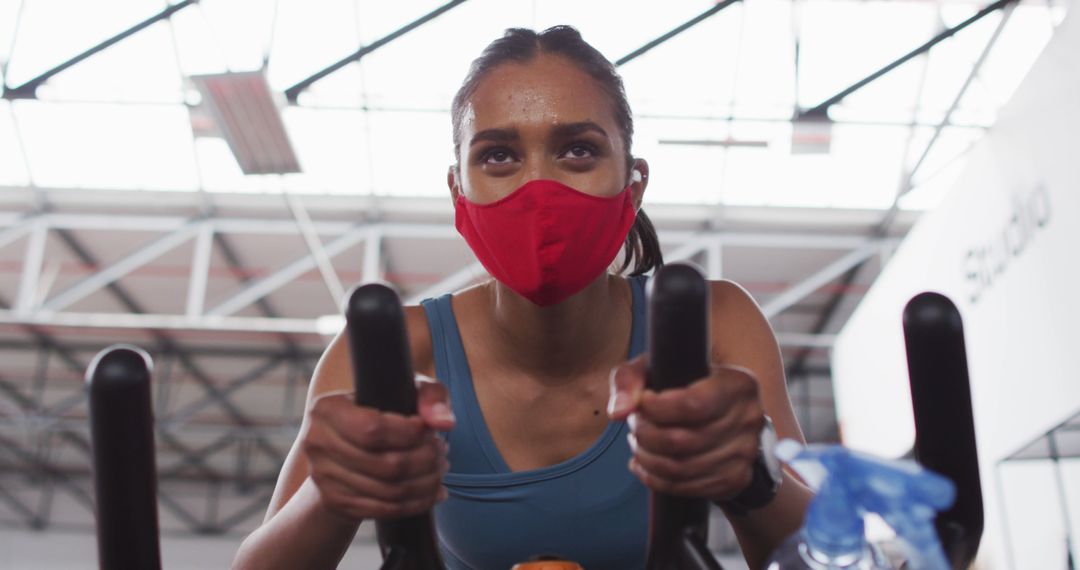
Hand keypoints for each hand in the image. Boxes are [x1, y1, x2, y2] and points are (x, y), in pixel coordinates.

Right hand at [303, 376, 454, 520]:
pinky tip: (433, 492)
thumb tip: (444, 422)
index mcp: (327, 408)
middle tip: (442, 453)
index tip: (428, 430)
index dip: (409, 434)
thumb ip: (429, 396)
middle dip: (425, 461)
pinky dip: (416, 503)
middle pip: (384, 464)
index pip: (372, 429)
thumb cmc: (381, 409)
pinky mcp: (334, 501)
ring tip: (440, 469)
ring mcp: (323, 476)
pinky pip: (382, 510)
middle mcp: (317, 442)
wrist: (347, 443)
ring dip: (425, 483)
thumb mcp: (405, 390)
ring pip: (387, 490)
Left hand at [607, 355, 764, 500]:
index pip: (693, 405)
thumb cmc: (683, 385)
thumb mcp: (655, 368)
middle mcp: (749, 418)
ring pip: (681, 469)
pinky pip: (687, 488)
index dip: (656, 410)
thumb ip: (630, 380)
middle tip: (635, 425)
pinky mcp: (735, 479)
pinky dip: (655, 479)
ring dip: (647, 459)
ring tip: (638, 443)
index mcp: (738, 384)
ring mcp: (745, 453)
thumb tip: (619, 411)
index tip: (641, 404)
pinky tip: (645, 464)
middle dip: (645, 435)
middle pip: (683, 441)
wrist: (720, 414)